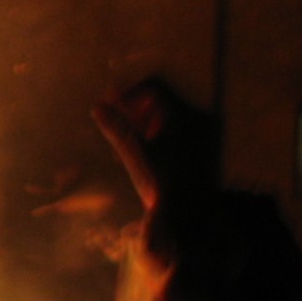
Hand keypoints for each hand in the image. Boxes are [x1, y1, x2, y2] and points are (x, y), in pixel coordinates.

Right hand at [93, 78, 217, 210]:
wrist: (190, 215)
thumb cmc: (162, 183)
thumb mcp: (134, 153)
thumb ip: (116, 127)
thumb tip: (98, 107)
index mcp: (180, 115)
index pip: (154, 86)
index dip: (130, 92)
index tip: (112, 105)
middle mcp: (196, 119)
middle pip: (162, 100)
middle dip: (136, 109)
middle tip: (117, 121)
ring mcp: (203, 134)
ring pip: (169, 116)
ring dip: (146, 122)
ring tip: (129, 142)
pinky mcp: (204, 149)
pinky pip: (179, 130)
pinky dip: (159, 134)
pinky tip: (146, 154)